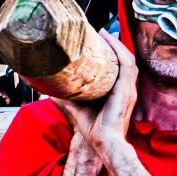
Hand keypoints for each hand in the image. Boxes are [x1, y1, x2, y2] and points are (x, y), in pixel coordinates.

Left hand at [54, 31, 137, 157]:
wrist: (103, 143)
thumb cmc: (94, 129)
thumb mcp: (77, 108)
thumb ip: (66, 97)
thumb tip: (48, 89)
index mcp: (118, 91)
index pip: (119, 66)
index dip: (112, 51)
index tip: (100, 39)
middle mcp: (126, 88)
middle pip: (125, 58)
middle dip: (115, 43)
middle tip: (102, 32)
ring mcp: (128, 89)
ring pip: (127, 59)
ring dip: (117, 44)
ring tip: (105, 33)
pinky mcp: (126, 91)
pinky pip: (127, 66)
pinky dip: (120, 52)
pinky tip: (111, 42)